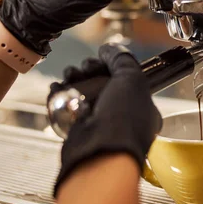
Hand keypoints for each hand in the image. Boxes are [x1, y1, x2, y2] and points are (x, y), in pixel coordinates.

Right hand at [49, 43, 161, 196]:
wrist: (99, 153)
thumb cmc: (123, 120)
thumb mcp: (132, 79)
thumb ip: (122, 60)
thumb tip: (110, 49)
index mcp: (145, 109)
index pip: (128, 80)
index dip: (113, 66)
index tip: (102, 58)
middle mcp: (124, 118)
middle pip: (104, 85)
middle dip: (90, 71)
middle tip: (84, 68)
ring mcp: (100, 126)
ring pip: (85, 95)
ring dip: (74, 80)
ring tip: (70, 75)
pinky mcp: (79, 132)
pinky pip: (69, 108)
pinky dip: (61, 96)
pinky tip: (57, 87)